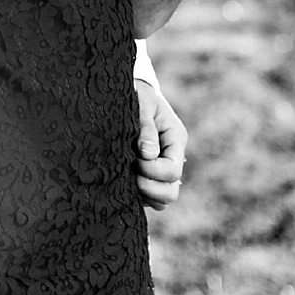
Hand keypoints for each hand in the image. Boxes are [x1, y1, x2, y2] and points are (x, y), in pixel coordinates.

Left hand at [133, 77, 186, 209]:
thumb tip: (147, 153)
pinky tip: (119, 180)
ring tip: (124, 177)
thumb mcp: (142, 104)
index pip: (172, 171)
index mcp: (175, 140)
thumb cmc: (137, 94)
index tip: (134, 159)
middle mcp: (171, 158)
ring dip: (143, 194)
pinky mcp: (146, 174)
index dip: (152, 171)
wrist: (132, 94)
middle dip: (149, 188)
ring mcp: (159, 169)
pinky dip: (135, 195)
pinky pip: (147, 198)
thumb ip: (145, 127)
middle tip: (130, 176)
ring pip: (160, 200)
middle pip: (170, 192)